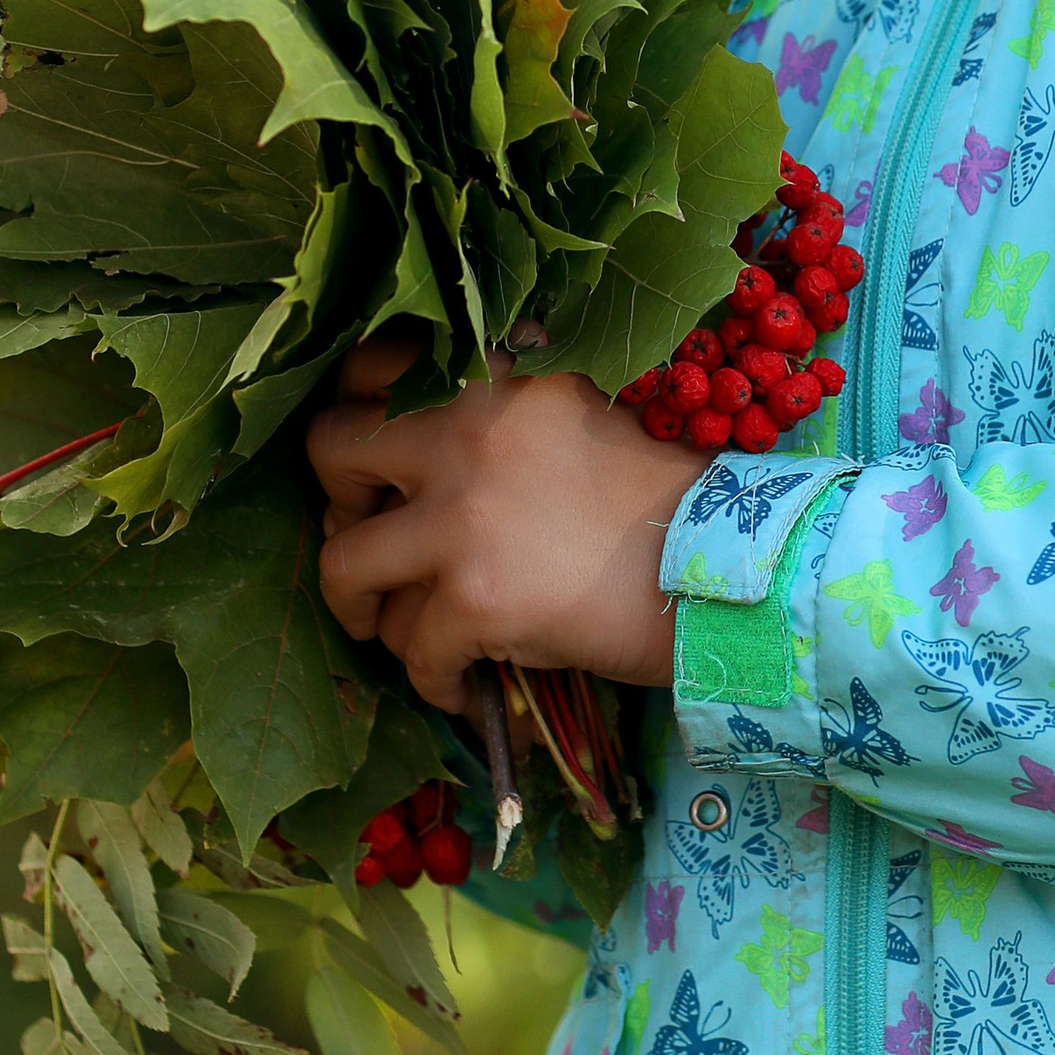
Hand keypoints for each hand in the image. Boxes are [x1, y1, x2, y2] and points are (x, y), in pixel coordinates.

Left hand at [306, 334, 708, 708]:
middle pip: (329, 452)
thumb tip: (407, 451)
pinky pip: (409, 650)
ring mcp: (463, 517)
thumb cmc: (660, 494)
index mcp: (491, 374)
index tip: (370, 462)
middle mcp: (464, 430)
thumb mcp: (575, 410)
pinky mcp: (477, 600)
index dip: (353, 415)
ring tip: (394, 630)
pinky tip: (460, 685)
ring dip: (362, 608)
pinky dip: (429, 678)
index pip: (369, 368)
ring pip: (343, 565)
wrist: (726, 568)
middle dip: (335, 503)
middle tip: (369, 537)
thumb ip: (497, 408)